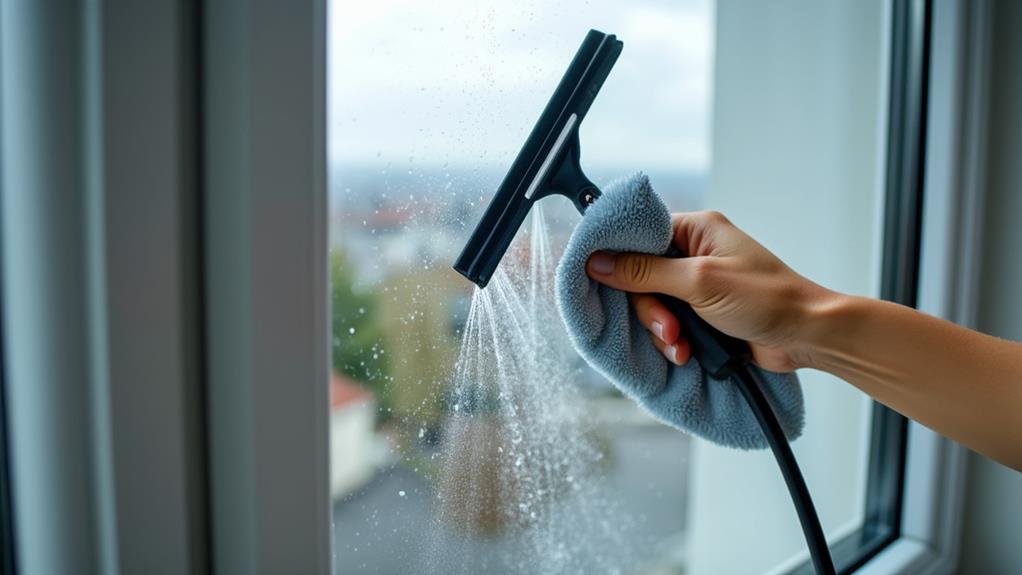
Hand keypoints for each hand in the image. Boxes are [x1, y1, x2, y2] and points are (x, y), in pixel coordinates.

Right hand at [586, 211, 835, 371]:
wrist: (807, 337)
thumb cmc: (767, 299)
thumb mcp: (700, 282)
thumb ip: (645, 272)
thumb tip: (598, 261)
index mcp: (695, 231)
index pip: (638, 237)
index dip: (618, 260)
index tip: (601, 281)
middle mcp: (693, 254)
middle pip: (640, 279)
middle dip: (651, 310)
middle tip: (668, 328)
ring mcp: (698, 286)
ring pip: (653, 308)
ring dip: (662, 331)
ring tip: (681, 346)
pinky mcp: (702, 314)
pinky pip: (669, 326)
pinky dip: (674, 342)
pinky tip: (687, 353)